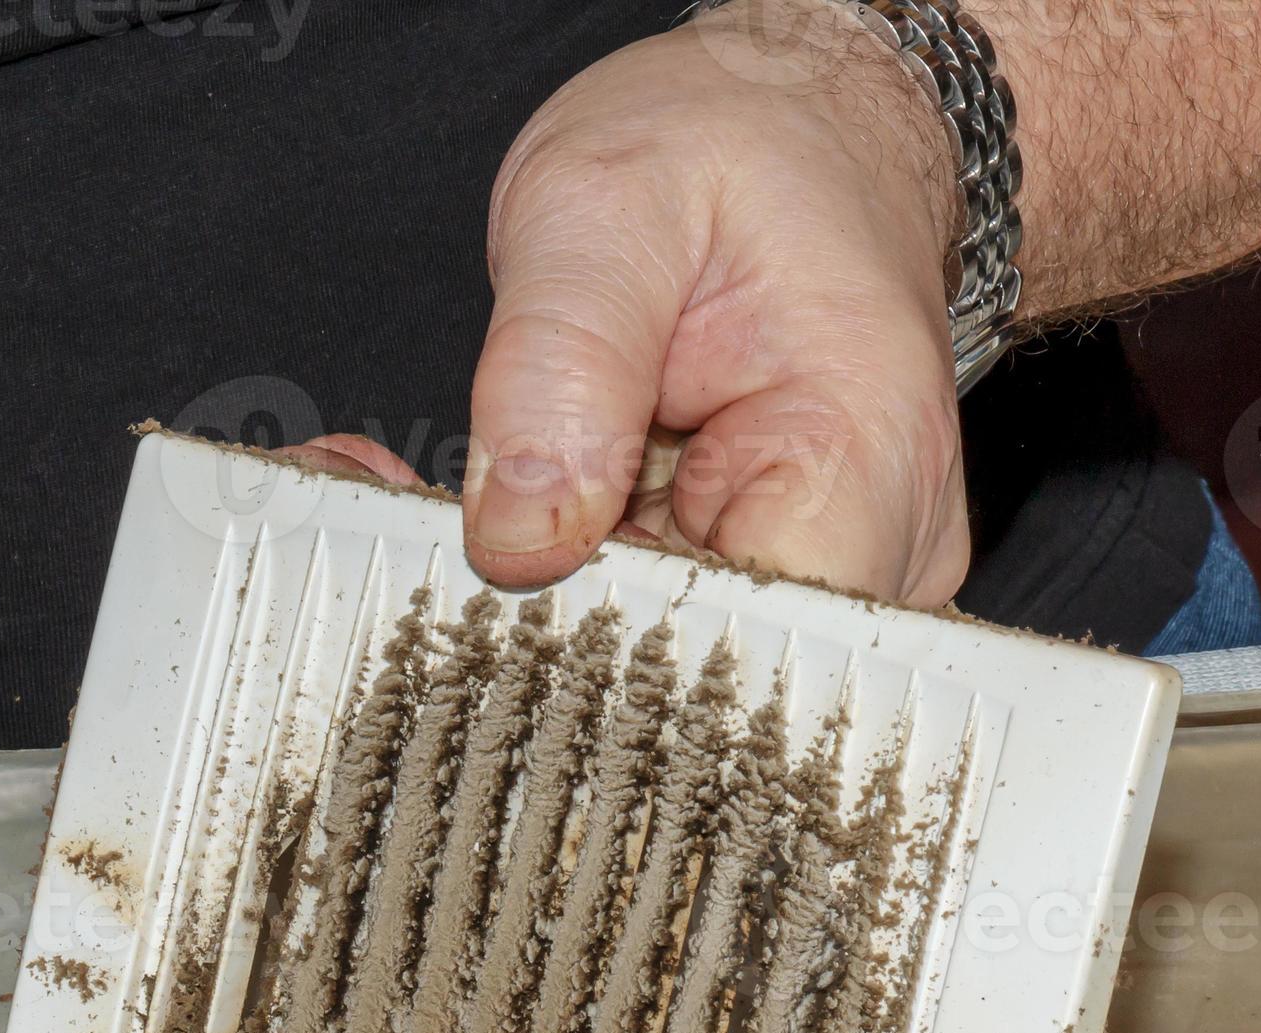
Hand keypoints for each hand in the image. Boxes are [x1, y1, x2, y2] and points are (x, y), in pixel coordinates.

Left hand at [452, 0, 971, 603]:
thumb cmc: (737, 150)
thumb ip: (560, 365)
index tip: (480, 573)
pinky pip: (626, 619)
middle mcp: (864, 551)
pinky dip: (537, 570)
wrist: (802, 135)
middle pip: (676, 670)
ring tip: (425, 486)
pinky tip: (473, 498)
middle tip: (396, 516)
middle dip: (526, 611)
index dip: (595, 642)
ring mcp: (806, 580)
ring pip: (633, 655)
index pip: (740, 649)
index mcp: (863, 460)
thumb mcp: (611, 203)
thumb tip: (521, 537)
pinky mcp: (742, 583)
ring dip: (516, 591)